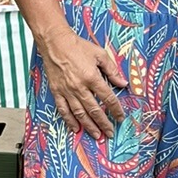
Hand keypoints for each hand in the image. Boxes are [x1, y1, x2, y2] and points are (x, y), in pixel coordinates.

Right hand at [41, 23, 126, 138]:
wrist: (55, 42)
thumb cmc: (78, 46)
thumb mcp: (100, 54)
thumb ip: (112, 70)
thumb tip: (123, 83)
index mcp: (92, 78)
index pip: (107, 98)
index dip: (116, 110)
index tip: (120, 117)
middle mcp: (80, 87)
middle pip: (94, 110)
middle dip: (104, 124)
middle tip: (110, 133)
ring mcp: (67, 91)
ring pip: (80, 114)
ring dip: (89, 126)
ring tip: (96, 135)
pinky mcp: (57, 91)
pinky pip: (63, 110)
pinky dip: (69, 121)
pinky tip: (75, 128)